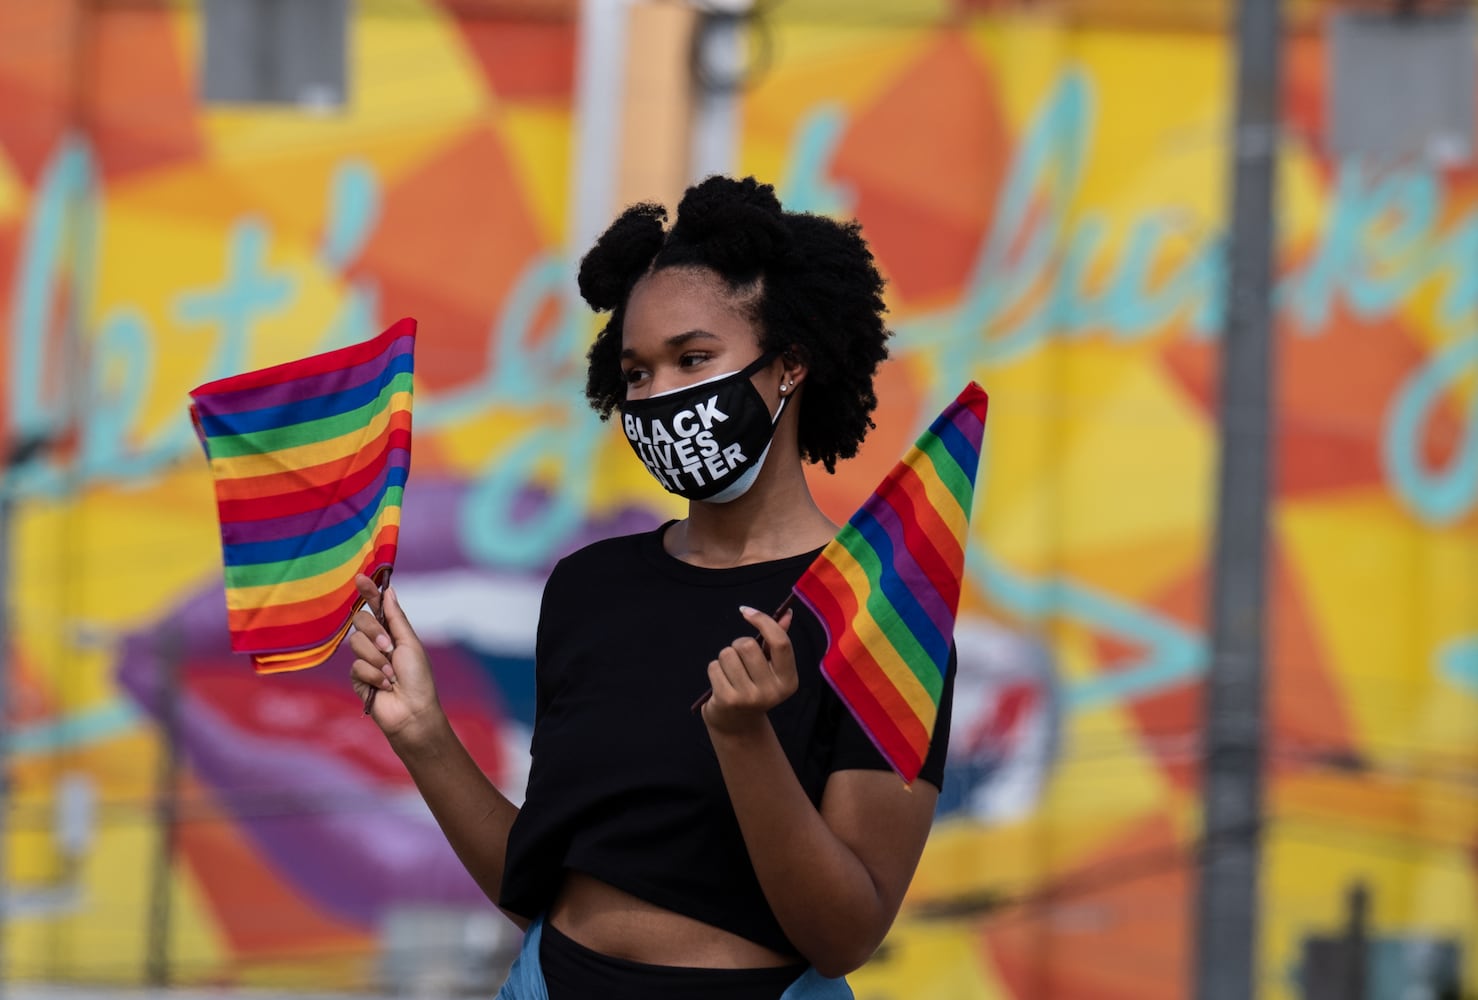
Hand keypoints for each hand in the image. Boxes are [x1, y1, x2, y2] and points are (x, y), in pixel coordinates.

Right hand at [347, 574, 442, 747]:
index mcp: (392, 633)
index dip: (368, 592)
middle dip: (374, 633)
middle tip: (389, 648)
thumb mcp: (410, 643)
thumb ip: (396, 618)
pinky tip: (384, 687)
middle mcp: (377, 644)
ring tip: (391, 674)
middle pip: (361, 621)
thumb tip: (390, 590)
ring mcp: (366, 661)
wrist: (412, 711)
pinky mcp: (358, 678)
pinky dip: (373, 676)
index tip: (360, 577)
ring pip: (356, 644)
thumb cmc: (418, 678)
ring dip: (376, 659)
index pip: (376, 607)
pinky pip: (356, 666)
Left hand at [701, 605, 797, 735]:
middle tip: (738, 657)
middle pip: (748, 645)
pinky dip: (714, 670)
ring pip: (728, 654)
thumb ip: (777, 640)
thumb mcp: (770, 667)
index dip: (763, 621)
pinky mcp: (728, 700)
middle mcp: (772, 692)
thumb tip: (787, 614)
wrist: (736, 723)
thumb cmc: (754, 686)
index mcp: (789, 681)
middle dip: (738, 644)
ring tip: (730, 672)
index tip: (746, 611)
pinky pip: (714, 667)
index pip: (780, 642)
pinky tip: (721, 683)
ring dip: (725, 658)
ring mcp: (750, 698)